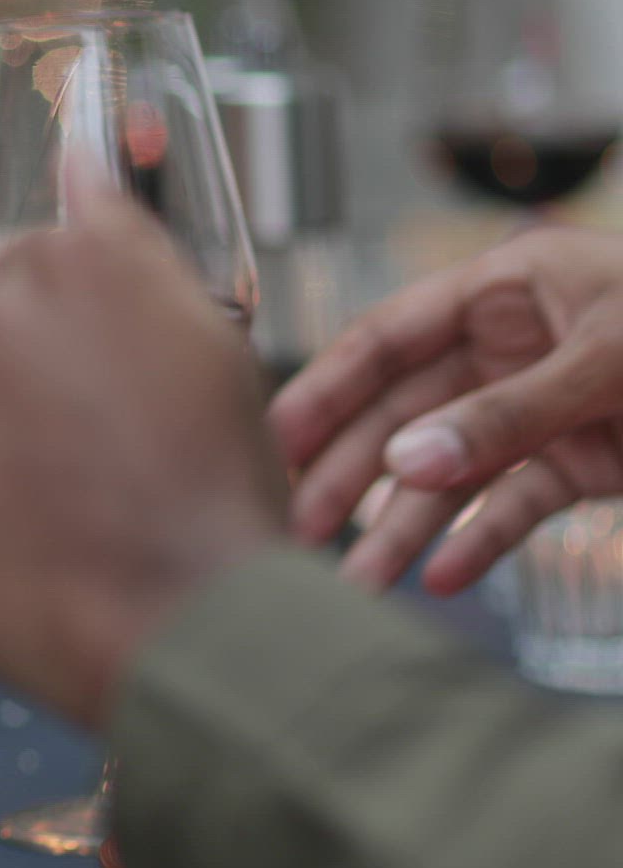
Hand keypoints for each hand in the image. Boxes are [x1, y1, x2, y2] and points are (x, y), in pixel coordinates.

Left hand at [0, 191, 285, 727]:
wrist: (185, 626)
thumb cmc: (211, 492)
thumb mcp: (208, 339)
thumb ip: (122, 240)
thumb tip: (76, 150)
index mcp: (68, 259)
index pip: (27, 269)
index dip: (62, 339)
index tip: (90, 392)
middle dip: (7, 386)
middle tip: (69, 463)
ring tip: (40, 514)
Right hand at [271, 229, 622, 593]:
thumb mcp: (608, 361)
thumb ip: (507, 416)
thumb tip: (409, 466)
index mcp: (510, 286)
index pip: (389, 336)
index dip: (327, 388)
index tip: (276, 439)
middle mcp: (517, 344)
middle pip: (408, 412)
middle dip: (353, 473)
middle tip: (300, 527)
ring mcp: (549, 406)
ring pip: (454, 469)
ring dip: (407, 525)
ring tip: (360, 581)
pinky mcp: (587, 460)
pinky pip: (518, 503)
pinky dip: (484, 541)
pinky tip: (446, 577)